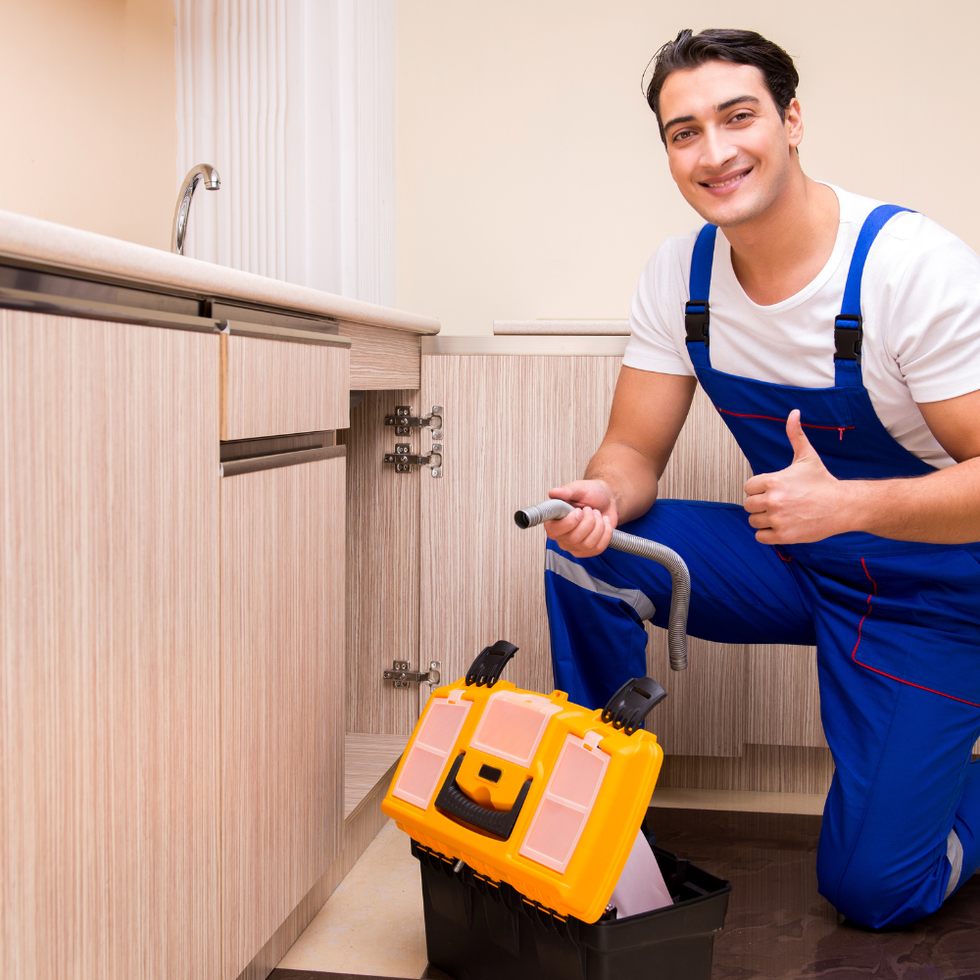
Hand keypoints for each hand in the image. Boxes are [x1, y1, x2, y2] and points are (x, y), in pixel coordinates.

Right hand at [544, 481, 617, 556]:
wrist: (606, 501)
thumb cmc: (590, 494)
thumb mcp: (579, 488)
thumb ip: (566, 491)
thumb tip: (554, 493)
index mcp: (554, 520)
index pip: (554, 530)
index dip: (569, 522)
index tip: (579, 511)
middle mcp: (561, 536)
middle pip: (574, 538)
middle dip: (589, 521)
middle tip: (591, 510)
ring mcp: (574, 545)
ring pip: (588, 544)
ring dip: (599, 526)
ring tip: (598, 516)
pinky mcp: (587, 551)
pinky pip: (598, 548)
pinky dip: (606, 533)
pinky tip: (604, 524)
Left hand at [743, 410, 845, 543]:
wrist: (843, 506)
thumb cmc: (823, 481)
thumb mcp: (807, 456)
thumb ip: (795, 434)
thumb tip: (794, 413)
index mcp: (772, 480)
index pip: (748, 488)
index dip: (759, 489)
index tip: (774, 490)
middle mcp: (772, 500)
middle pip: (748, 505)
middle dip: (760, 504)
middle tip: (778, 503)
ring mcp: (777, 519)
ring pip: (754, 521)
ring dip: (763, 519)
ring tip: (781, 514)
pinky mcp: (783, 535)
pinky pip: (760, 536)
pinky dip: (767, 533)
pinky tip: (782, 525)